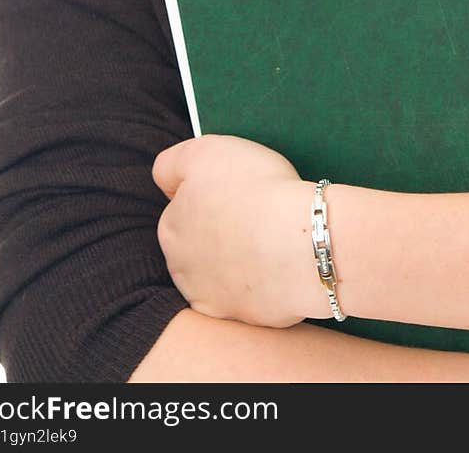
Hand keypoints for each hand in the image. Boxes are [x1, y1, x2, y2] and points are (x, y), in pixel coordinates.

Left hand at [152, 134, 321, 326]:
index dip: (210, 197)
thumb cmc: (257, 190)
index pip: (182, 210)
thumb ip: (171, 164)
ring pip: (220, 275)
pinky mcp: (242, 318)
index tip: (235, 192)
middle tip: (253, 216)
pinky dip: (261, 285)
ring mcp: (212, 298)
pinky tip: (278, 267)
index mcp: (170, 229)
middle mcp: (182, 269)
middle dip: (218, 234)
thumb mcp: (204, 151)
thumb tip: (165, 182)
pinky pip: (249, 298)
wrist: (303, 243)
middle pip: (197, 246)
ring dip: (237, 262)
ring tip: (269, 242)